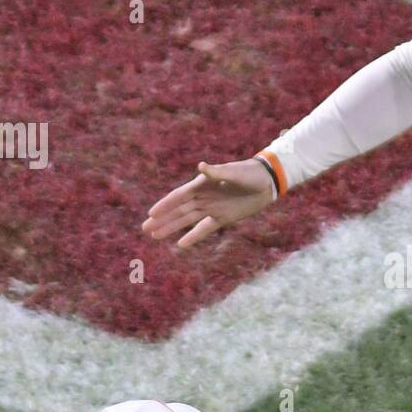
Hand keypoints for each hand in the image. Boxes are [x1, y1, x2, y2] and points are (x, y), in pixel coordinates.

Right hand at [141, 159, 275, 249]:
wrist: (266, 182)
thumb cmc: (249, 173)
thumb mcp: (234, 173)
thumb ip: (217, 172)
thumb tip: (201, 167)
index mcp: (202, 184)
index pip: (179, 196)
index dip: (165, 205)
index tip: (151, 213)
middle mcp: (203, 197)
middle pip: (179, 211)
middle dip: (162, 220)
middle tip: (145, 229)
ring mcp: (211, 208)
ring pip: (187, 220)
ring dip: (171, 228)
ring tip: (155, 236)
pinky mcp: (221, 218)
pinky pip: (204, 229)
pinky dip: (193, 236)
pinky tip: (181, 245)